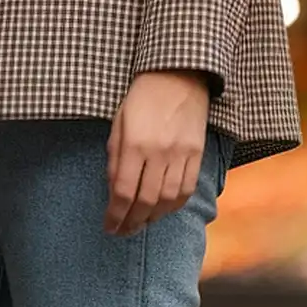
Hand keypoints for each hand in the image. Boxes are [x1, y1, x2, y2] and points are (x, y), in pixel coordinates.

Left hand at [105, 70, 209, 235]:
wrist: (178, 75)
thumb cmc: (142, 99)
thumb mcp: (118, 125)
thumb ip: (115, 160)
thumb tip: (114, 193)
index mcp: (135, 144)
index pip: (123, 192)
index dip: (115, 215)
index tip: (109, 227)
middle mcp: (159, 153)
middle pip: (145, 201)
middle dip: (132, 222)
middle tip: (123, 231)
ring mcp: (181, 154)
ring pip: (167, 200)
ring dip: (153, 217)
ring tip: (141, 223)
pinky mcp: (197, 153)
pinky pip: (187, 189)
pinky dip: (173, 205)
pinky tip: (162, 209)